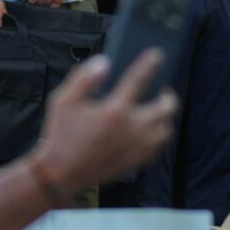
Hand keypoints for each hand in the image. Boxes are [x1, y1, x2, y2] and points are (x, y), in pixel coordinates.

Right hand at [31, 51, 177, 191]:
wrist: (60, 174)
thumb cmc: (61, 137)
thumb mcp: (63, 101)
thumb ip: (84, 78)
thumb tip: (104, 63)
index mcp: (114, 110)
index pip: (138, 80)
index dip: (149, 64)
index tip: (157, 55)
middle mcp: (131, 128)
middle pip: (166, 108)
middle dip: (169, 96)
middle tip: (164, 91)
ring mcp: (136, 147)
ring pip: (166, 131)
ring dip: (167, 119)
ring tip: (161, 113)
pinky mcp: (135, 162)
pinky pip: (158, 150)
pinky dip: (159, 139)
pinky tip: (152, 134)